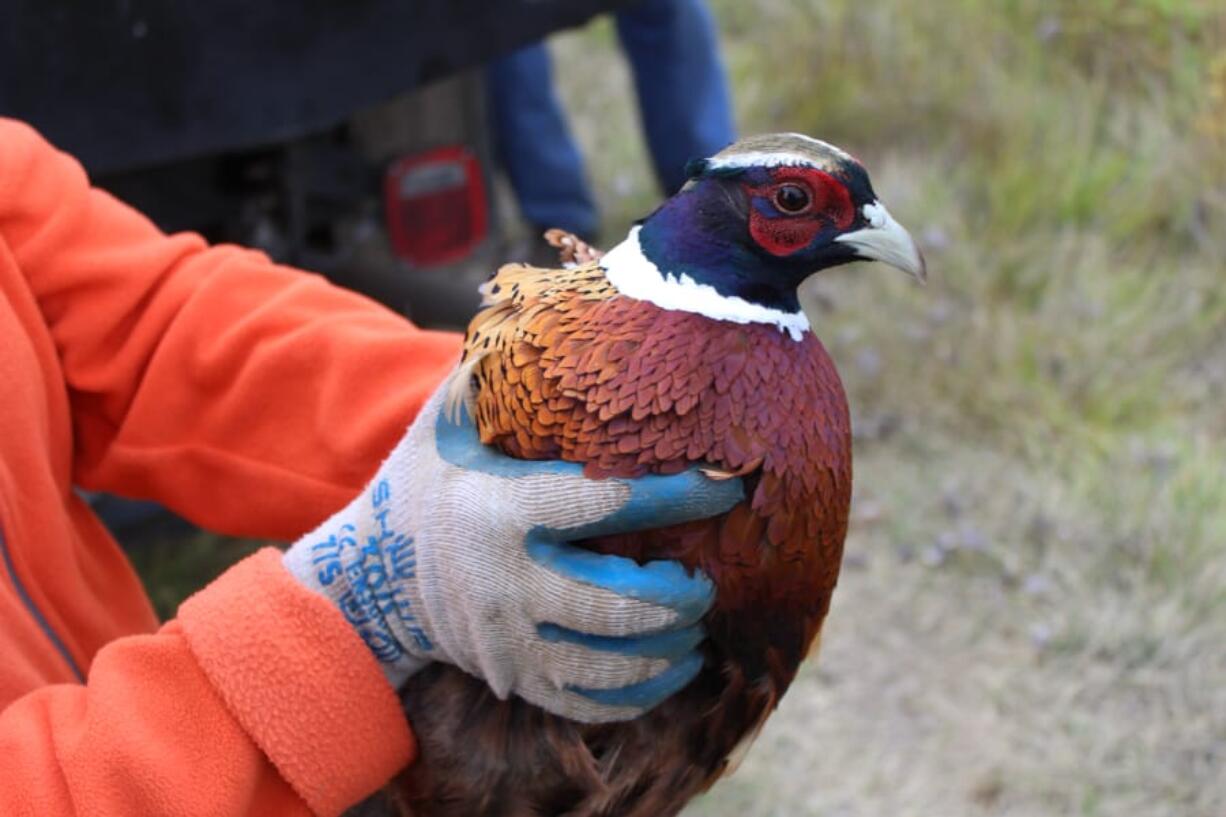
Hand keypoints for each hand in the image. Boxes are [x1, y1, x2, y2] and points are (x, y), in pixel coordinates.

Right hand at [283, 375, 741, 721]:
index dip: (674, 494)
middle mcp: (506, 584)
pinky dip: (639, 696)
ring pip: (608, 664)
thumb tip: (543, 309)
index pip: (602, 504)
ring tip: (697, 626)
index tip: (728, 482)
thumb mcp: (440, 427)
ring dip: (667, 650)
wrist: (367, 582)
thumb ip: (487, 375)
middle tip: (705, 580)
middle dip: (678, 597)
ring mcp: (509, 642)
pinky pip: (587, 704)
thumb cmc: (422, 489)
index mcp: (498, 511)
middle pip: (615, 603)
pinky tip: (671, 670)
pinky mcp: (514, 681)